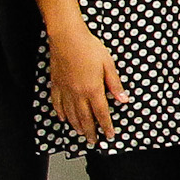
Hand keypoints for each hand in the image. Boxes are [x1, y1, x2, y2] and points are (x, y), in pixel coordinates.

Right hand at [49, 25, 126, 145]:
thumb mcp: (108, 64)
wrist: (66, 37)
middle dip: (91, 131)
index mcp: (93, 89)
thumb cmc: (89, 48)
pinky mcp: (56, 84)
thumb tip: (123, 99)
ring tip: (81, 133)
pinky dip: (61, 113)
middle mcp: (78, 93)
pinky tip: (63, 118)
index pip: (101, 113)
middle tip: (94, 141)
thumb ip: (114, 84)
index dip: (106, 126)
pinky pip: (57, 103)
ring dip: (77, 125)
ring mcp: (65, 89)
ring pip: (70, 113)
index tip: (109, 135)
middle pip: (85, 118)